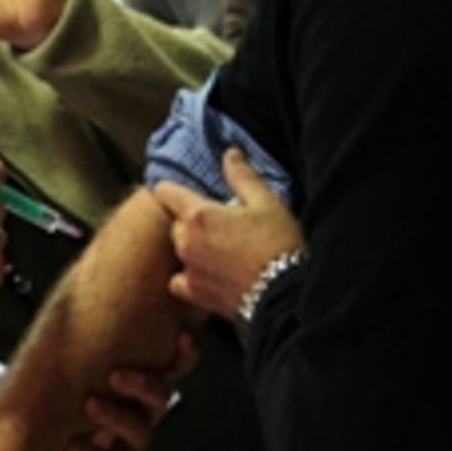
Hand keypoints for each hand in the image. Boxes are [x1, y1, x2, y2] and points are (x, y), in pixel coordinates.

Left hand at [47, 332, 199, 450]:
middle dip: (142, 383)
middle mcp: (144, 407)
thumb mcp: (84, 364)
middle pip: (159, 394)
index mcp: (143, 379)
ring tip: (89, 404)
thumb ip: (90, 339)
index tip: (182, 335)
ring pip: (138, 427)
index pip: (174, 362)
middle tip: (114, 375)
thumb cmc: (75, 395)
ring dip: (114, 415)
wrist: (60, 446)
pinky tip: (73, 443)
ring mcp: (134, 437)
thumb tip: (72, 297)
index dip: (185, 351)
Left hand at [153, 148, 303, 318]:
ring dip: (191, 247)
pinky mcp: (195, 294)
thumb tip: (230, 154)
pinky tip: (209, 274)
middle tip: (219, 224)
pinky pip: (180, 280)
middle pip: (174, 223)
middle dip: (190, 221)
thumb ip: (243, 177)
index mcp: (199, 215)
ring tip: (219, 250)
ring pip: (179, 251)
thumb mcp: (267, 203)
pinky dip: (189, 276)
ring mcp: (188, 269)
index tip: (181, 192)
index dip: (172, 189)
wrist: (285, 296)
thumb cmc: (278, 245)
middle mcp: (186, 242)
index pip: (165, 192)